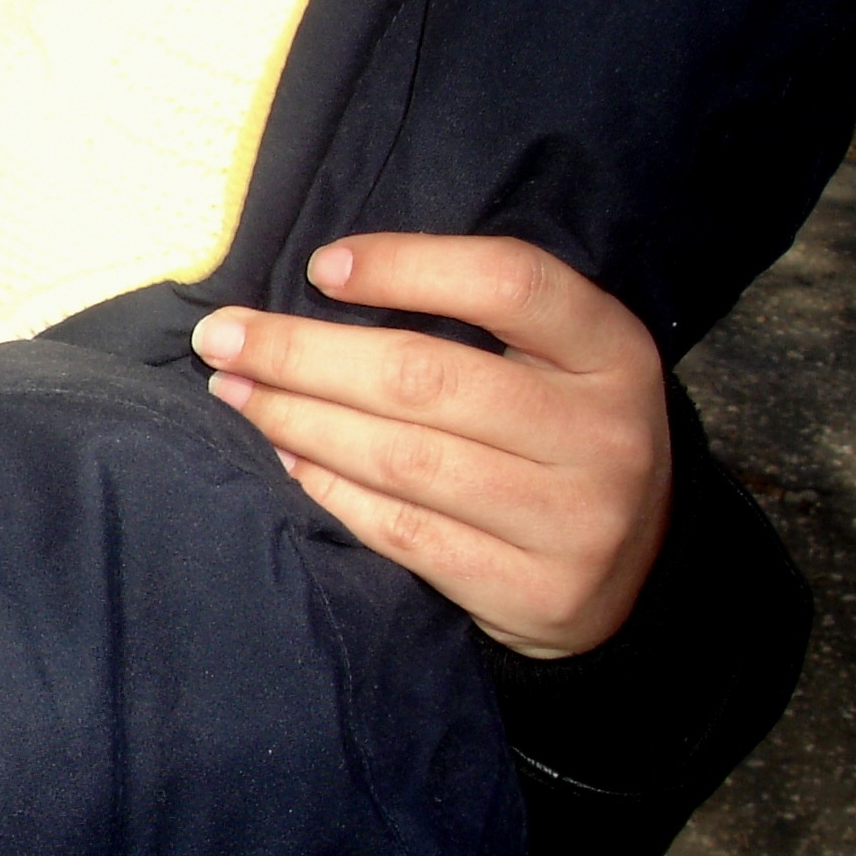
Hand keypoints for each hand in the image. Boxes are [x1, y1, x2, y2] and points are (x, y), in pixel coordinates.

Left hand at [192, 235, 670, 657]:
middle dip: (303, 355)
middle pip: (427, 377)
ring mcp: (572, 519)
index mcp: (612, 350)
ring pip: (403, 459)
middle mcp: (603, 432)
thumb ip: (473, 319)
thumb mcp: (557, 362)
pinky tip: (285, 462)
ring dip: (299, 422)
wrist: (635, 577)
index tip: (320, 267)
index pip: (509, 283)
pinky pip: (403, 530)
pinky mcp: (530, 589)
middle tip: (220, 338)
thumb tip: (323, 281)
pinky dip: (331, 491)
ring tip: (235, 394)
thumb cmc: (559, 436)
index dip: (408, 266)